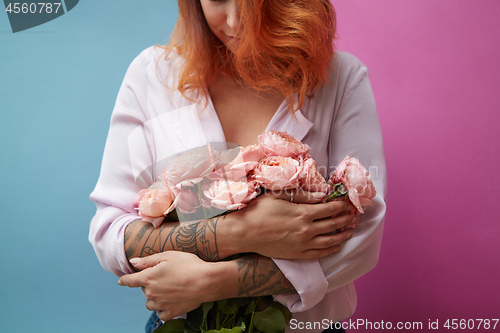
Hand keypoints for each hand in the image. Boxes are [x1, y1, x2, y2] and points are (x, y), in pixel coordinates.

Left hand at [118, 251, 235, 320]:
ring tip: (167, 290)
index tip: (121, 281)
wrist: (206, 282)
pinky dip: (162, 308)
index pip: (130, 280)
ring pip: (150, 303)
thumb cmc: (188, 265)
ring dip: (154, 297)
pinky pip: (160, 313)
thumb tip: (133, 262)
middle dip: (150, 284)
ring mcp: (160, 304)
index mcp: (148, 278)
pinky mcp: (170, 312)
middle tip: (165, 277)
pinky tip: (170, 302)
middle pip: (144, 290)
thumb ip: (148, 260)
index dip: (125, 280)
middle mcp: (151, 293)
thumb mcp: (168, 256)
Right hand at [219, 190, 357, 259]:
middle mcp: (306, 230)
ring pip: (330, 241)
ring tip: (350, 230)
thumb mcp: (279, 196)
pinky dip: (331, 249)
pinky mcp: (297, 254)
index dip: (341, 205)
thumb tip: (322, 194)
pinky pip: (320, 254)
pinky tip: (336, 245)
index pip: (330, 209)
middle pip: (333, 224)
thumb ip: (303, 195)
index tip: (347, 202)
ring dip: (342, 235)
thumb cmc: (259, 210)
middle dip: (346, 219)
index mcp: (303, 213)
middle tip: (354, 216)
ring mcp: (303, 244)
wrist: (244, 233)